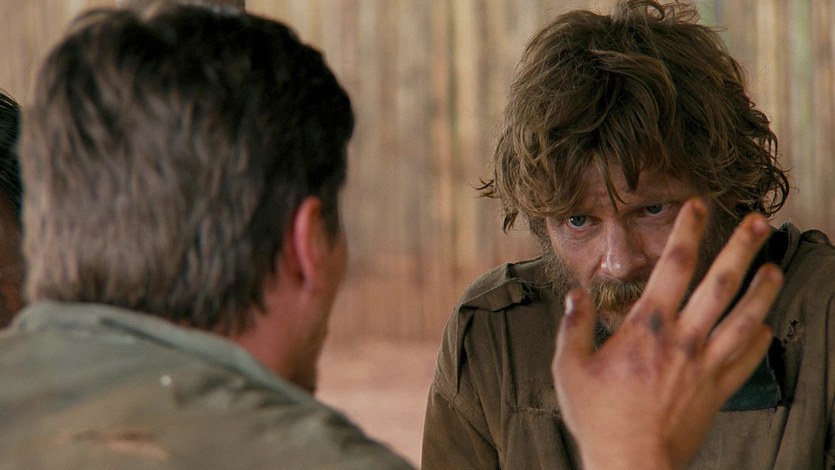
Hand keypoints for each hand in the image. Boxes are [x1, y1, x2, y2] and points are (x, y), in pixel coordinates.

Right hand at [552, 199, 782, 469]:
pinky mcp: (717, 390)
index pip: (674, 265)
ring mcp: (705, 365)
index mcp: (647, 327)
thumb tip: (575, 295)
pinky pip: (747, 360)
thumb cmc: (599, 416)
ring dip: (763, 291)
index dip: (687, 231)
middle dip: (742, 248)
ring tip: (776, 268)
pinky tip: (766, 325)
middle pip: (721, 284)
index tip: (697, 206)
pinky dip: (760, 339)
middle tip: (760, 222)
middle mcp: (683, 339)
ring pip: (745, 318)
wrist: (632, 463)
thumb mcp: (570, 367)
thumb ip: (574, 326)